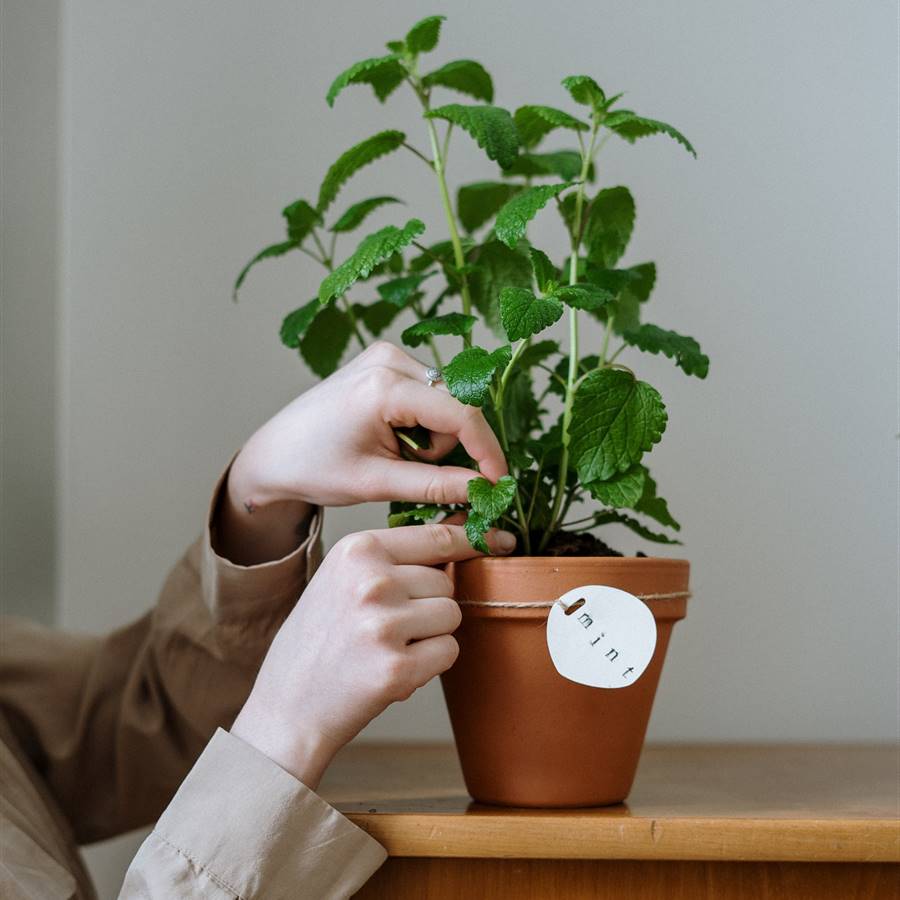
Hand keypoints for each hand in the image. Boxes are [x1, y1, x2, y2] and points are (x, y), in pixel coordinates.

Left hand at [217, 342, 506, 563]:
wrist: (275, 453)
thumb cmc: (315, 468)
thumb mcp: (377, 483)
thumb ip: (436, 485)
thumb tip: (486, 489)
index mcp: (383, 386)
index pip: (460, 414)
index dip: (487, 451)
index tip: (498, 484)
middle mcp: (389, 359)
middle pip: (456, 406)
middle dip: (446, 447)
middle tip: (411, 471)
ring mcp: (387, 355)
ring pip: (446, 402)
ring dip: (433, 437)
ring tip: (394, 455)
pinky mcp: (386, 361)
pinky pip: (430, 394)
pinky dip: (422, 423)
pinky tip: (392, 437)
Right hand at [230, 522, 514, 788]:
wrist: (287, 706)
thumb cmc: (319, 639)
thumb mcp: (342, 578)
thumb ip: (394, 558)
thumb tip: (460, 533)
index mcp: (357, 550)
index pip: (436, 537)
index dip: (470, 542)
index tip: (499, 541)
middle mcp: (371, 581)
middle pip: (446, 582)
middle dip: (431, 605)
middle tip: (389, 626)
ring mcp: (384, 625)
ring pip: (451, 616)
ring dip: (432, 635)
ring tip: (388, 647)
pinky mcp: (397, 668)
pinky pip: (449, 652)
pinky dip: (431, 664)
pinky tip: (394, 669)